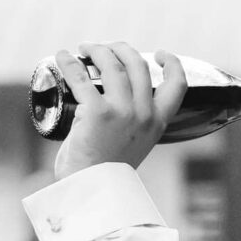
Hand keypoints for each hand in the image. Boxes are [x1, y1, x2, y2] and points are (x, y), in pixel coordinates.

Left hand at [50, 43, 186, 179]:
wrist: (92, 192)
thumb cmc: (105, 171)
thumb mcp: (133, 144)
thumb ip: (132, 125)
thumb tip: (111, 105)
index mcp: (158, 123)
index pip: (178, 86)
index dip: (171, 64)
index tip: (159, 53)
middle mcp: (145, 114)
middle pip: (138, 65)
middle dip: (119, 49)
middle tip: (102, 48)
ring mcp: (123, 112)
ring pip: (113, 66)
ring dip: (96, 50)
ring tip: (83, 48)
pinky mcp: (98, 113)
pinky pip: (82, 78)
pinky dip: (70, 63)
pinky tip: (62, 56)